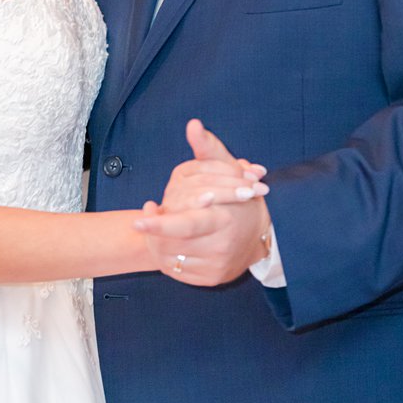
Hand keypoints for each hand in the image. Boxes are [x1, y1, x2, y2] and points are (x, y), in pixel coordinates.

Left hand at [135, 121, 270, 285]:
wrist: (263, 234)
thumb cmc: (241, 198)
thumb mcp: (228, 170)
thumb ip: (209, 148)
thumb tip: (193, 124)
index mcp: (225, 218)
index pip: (187, 224)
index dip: (161, 224)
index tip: (138, 220)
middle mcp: (222, 245)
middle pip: (174, 243)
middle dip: (155, 232)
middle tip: (141, 221)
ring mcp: (217, 265)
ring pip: (172, 258)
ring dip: (160, 243)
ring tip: (160, 228)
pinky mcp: (211, 278)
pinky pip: (178, 271)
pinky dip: (169, 257)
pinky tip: (173, 243)